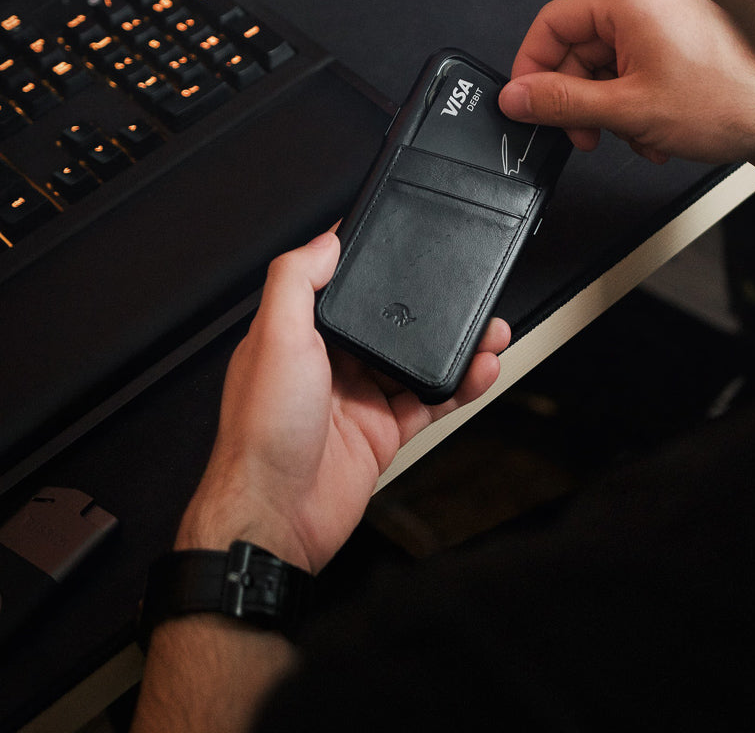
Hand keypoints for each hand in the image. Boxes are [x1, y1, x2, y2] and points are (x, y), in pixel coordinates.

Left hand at [176, 229, 509, 574]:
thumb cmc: (261, 433)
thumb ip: (296, 282)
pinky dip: (460, 386)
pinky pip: (430, 400)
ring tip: (491, 331)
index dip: (373, 266)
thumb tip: (326, 239)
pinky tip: (481, 371)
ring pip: (417, 360)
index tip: (406, 244)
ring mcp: (359, 398)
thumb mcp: (275, 339)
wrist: (278, 517)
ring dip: (456, 346)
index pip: (341, 287)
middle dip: (430, 309)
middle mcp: (329, 363)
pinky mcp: (383, 431)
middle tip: (467, 294)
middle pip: (390, 324)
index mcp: (298, 335)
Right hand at [499, 0, 754, 179]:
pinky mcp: (685, 44)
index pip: (552, 22)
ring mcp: (670, 21)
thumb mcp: (626, 110)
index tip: (527, 101)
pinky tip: (655, 133)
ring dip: (611, 110)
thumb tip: (519, 96)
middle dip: (579, 99)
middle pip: (580, 48)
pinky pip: (638, 71)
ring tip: (633, 136)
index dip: (532, 68)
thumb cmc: (731, 103)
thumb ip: (561, 102)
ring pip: (609, 66)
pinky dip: (636, 106)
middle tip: (583, 134)